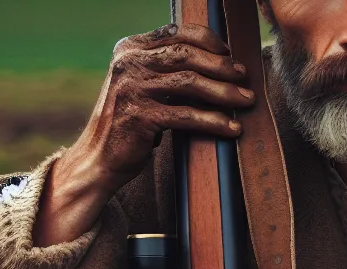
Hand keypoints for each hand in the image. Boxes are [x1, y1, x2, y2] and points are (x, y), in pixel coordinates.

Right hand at [34, 23, 254, 246]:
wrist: (99, 157)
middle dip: (221, 65)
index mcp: (130, 48)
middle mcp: (129, 62)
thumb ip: (163, 70)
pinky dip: (213, 121)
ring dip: (223, 92)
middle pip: (186, 55)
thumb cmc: (129, 124)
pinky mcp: (140, 116)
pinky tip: (232, 128)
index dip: (207, 40)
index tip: (229, 53)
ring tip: (246, 100)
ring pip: (189, 82)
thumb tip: (210, 63)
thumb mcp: (141, 86)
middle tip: (245, 77)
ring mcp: (133, 88)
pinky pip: (186, 116)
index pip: (175, 33)